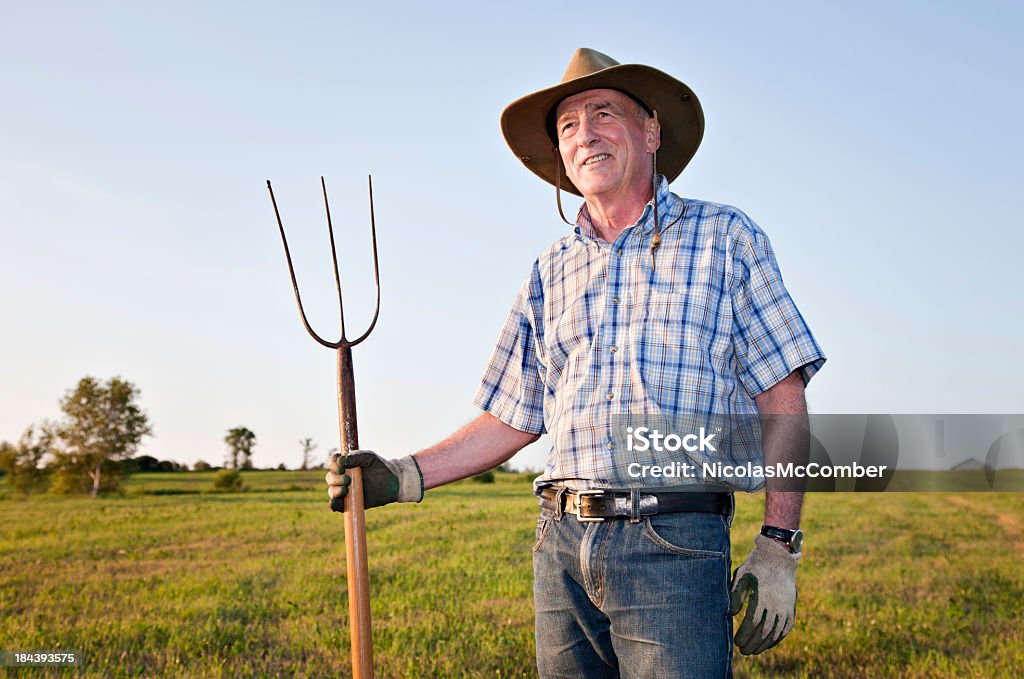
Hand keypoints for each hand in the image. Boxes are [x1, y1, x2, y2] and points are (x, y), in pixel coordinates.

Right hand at [326, 450, 422, 511]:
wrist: (393, 482)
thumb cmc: (380, 466)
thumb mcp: (369, 457)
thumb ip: (356, 457)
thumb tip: (341, 461)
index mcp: (345, 464)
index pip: (332, 462)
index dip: (333, 464)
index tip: (341, 467)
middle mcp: (342, 477)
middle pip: (330, 477)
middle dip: (336, 479)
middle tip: (348, 480)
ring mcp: (345, 490)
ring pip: (332, 491)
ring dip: (335, 491)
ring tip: (346, 490)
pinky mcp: (349, 503)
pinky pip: (336, 505)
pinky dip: (333, 504)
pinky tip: (335, 502)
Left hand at [729, 533, 799, 654]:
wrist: (778, 556)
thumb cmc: (755, 565)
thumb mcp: (741, 575)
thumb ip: (736, 595)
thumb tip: (733, 615)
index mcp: (763, 596)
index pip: (753, 623)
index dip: (745, 635)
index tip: (736, 641)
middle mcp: (776, 603)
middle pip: (764, 631)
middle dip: (753, 643)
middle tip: (743, 651)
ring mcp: (786, 606)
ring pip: (776, 632)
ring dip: (764, 644)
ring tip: (753, 651)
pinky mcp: (791, 607)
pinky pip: (786, 628)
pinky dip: (777, 638)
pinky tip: (768, 644)